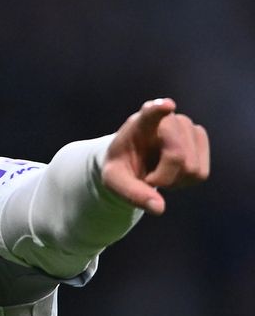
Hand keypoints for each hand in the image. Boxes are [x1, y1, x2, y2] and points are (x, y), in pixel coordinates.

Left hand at [102, 98, 209, 214]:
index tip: (166, 106)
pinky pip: (201, 174)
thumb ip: (132, 194)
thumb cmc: (120, 167)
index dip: (158, 110)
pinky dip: (185, 181)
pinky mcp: (200, 138)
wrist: (132, 160)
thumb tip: (159, 208)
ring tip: (158, 172)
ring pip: (192, 168)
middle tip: (147, 178)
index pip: (150, 114)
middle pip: (177, 157)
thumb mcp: (114, 182)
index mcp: (139, 124)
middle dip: (163, 177)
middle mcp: (167, 119)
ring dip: (174, 180)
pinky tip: (172, 172)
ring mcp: (187, 126)